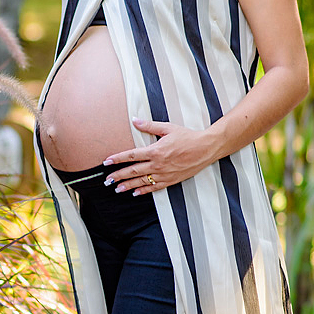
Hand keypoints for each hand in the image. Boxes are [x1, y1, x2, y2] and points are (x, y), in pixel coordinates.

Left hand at [103, 118, 219, 194]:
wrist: (206, 149)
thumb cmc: (188, 137)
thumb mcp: (168, 128)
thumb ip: (150, 126)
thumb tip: (135, 120)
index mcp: (155, 150)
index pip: (131, 156)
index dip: (118, 159)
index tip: (107, 162)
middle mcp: (158, 164)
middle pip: (133, 171)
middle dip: (118, 176)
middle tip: (107, 180)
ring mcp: (164, 174)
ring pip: (142, 181)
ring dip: (128, 186)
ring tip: (117, 189)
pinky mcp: (171, 180)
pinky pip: (154, 187)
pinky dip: (144, 190)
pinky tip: (135, 193)